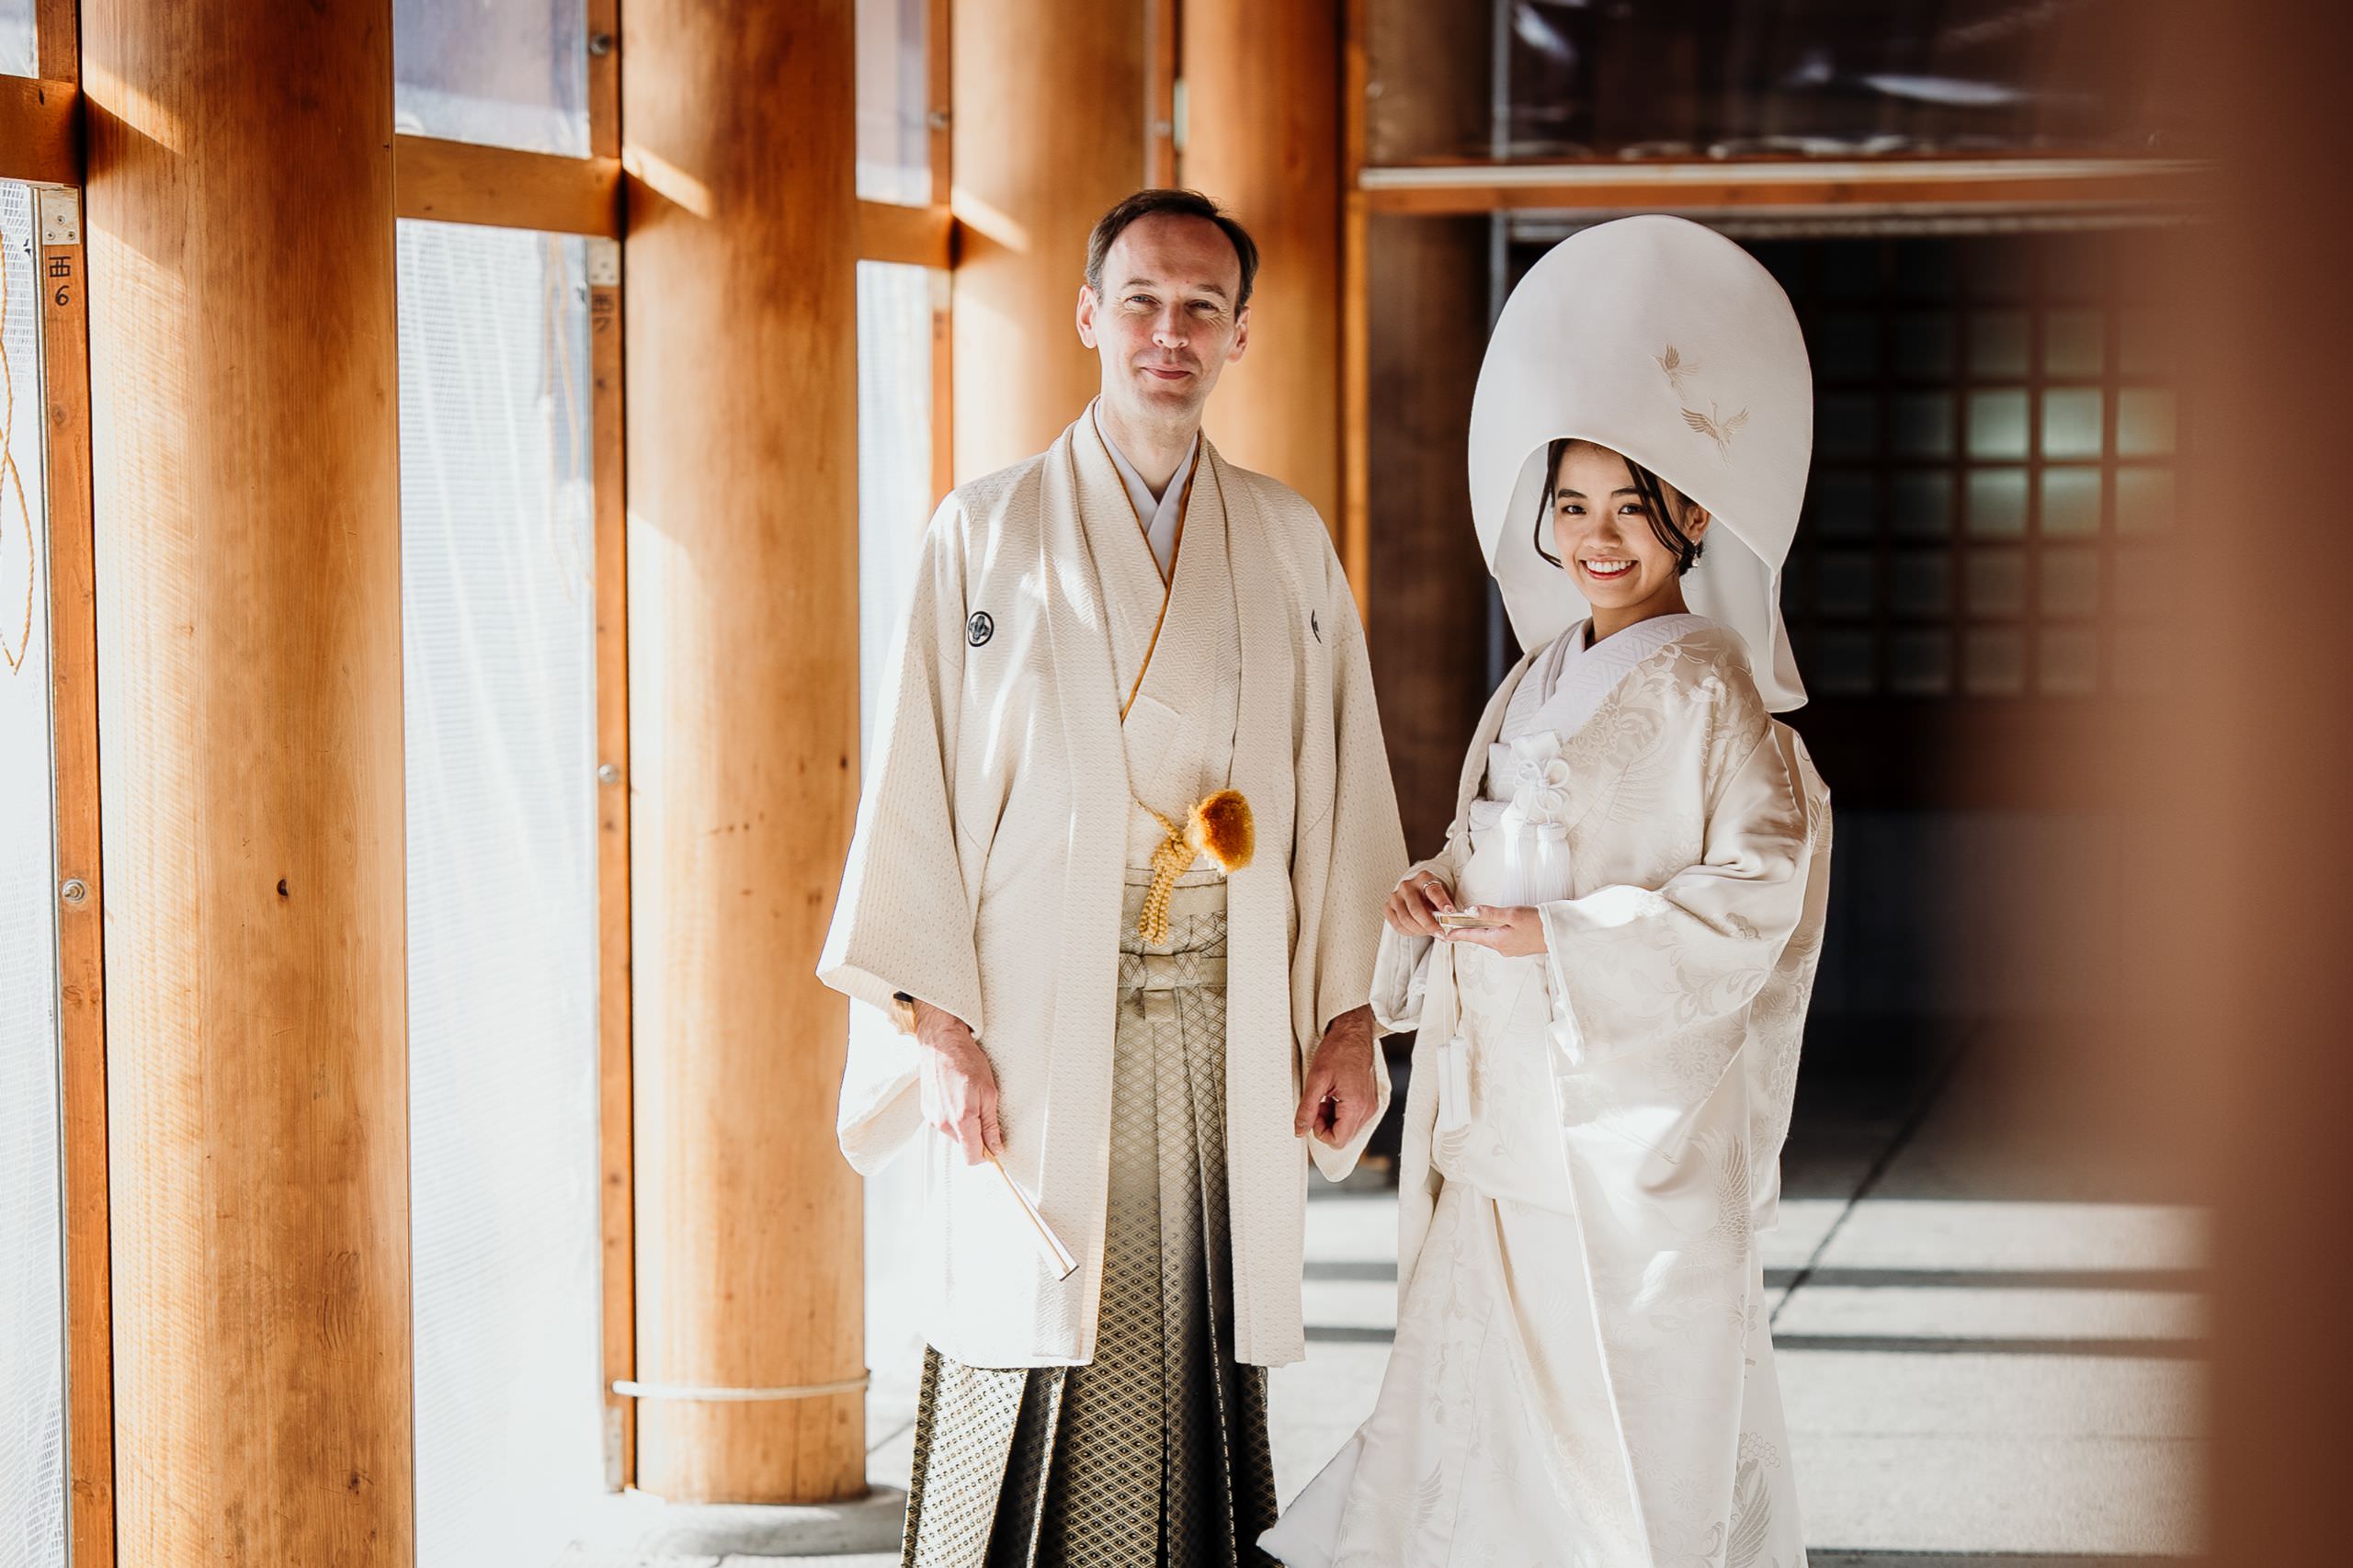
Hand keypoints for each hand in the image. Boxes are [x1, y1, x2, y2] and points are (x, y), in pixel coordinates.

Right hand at [912, 1000, 1003, 1164]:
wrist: (941, 1043)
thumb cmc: (966, 1061)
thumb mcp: (989, 1093)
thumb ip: (991, 1124)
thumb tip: (996, 1147)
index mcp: (961, 1120)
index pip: (972, 1157)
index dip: (986, 1155)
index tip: (995, 1147)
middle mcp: (943, 1123)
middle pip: (964, 1145)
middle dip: (977, 1135)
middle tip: (984, 1109)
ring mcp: (932, 1117)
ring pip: (954, 1134)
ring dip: (965, 1123)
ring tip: (968, 1098)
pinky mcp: (926, 1110)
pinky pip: (944, 1122)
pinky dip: (953, 1114)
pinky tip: (957, 1095)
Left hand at [1296, 1004, 1379, 1148]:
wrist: (1353, 1033)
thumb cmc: (1338, 1050)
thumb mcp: (1316, 1080)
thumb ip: (1307, 1109)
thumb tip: (1300, 1130)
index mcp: (1355, 1106)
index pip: (1337, 1141)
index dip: (1320, 1131)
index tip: (1313, 1113)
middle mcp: (1367, 1109)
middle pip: (1343, 1136)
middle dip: (1326, 1124)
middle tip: (1318, 1102)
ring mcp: (1370, 1105)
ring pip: (1347, 1128)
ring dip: (1332, 1117)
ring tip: (1326, 1095)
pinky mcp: (1369, 1100)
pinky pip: (1353, 1117)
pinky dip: (1340, 1110)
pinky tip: (1334, 1093)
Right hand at [1384, 869, 1455, 936]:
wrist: (1419, 892)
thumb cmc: (1433, 896)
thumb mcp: (1445, 896)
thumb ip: (1447, 910)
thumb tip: (1451, 929)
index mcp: (1424, 878)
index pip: (1433, 891)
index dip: (1442, 902)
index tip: (1450, 911)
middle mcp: (1407, 886)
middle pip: (1416, 909)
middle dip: (1429, 925)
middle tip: (1439, 933)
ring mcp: (1396, 896)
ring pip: (1405, 919)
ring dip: (1419, 930)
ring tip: (1429, 932)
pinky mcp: (1388, 906)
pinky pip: (1397, 925)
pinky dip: (1408, 932)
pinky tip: (1417, 930)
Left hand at [1441, 904, 1547, 958]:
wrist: (1560, 934)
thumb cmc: (1537, 922)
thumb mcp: (1512, 914)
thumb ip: (1489, 913)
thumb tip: (1469, 912)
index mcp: (1497, 940)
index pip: (1471, 936)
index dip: (1457, 933)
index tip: (1444, 933)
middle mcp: (1502, 948)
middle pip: (1480, 937)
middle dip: (1468, 930)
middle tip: (1455, 924)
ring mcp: (1511, 949)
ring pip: (1491, 938)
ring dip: (1482, 930)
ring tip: (1473, 923)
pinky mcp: (1519, 947)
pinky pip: (1501, 939)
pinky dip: (1494, 932)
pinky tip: (1497, 925)